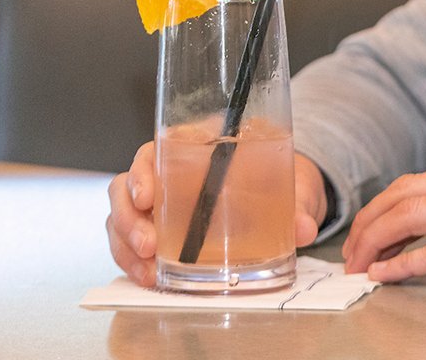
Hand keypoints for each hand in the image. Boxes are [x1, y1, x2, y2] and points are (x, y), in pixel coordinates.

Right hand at [104, 142, 329, 285]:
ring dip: (126, 245)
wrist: (286, 192)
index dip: (142, 173)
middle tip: (148, 246)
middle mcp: (168, 172)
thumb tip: (304, 229)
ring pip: (122, 216)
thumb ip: (298, 204)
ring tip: (148, 271)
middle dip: (128, 218)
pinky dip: (133, 262)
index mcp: (194, 147)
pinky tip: (148, 278)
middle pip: (126, 186)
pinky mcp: (161, 230)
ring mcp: (160, 203)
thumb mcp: (293, 184)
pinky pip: (131, 242)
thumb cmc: (281, 176)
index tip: (147, 198)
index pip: (153, 151)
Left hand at [342, 155, 425, 287]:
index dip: (387, 206)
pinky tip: (388, 275)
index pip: (423, 180)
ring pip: (415, 215)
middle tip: (352, 251)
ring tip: (360, 264)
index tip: (371, 231)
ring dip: (378, 241)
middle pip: (407, 192)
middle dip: (370, 221)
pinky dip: (408, 263)